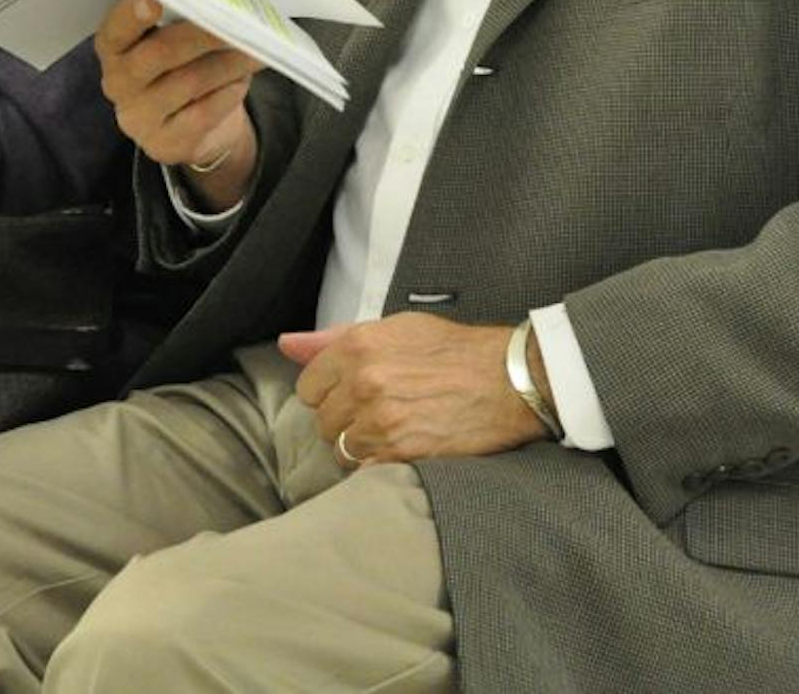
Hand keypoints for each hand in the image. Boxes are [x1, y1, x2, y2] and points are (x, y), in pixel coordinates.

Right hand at [95, 0, 259, 207]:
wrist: (188, 126)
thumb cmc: (179, 67)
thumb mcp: (168, 41)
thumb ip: (177, 22)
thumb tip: (217, 1)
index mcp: (113, 49)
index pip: (114, 31)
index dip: (130, 16)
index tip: (152, 0)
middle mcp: (118, 84)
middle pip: (160, 53)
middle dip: (203, 33)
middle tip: (237, 19)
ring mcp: (139, 118)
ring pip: (189, 82)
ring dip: (228, 62)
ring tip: (255, 48)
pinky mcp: (165, 144)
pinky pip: (203, 114)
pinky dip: (228, 93)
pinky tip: (243, 80)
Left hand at [280, 313, 548, 465]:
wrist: (510, 380)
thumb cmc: (455, 351)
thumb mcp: (396, 328)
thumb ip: (335, 338)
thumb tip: (288, 344)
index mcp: (358, 346)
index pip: (308, 386)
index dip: (330, 392)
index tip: (353, 393)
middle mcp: (364, 382)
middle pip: (323, 421)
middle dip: (346, 420)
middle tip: (380, 412)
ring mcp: (381, 421)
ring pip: (342, 449)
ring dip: (362, 446)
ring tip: (393, 431)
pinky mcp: (401, 453)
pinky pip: (365, 470)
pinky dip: (378, 466)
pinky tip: (402, 449)